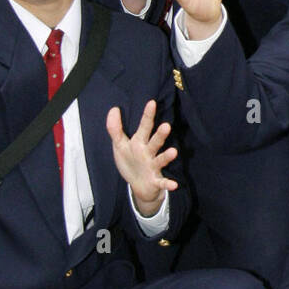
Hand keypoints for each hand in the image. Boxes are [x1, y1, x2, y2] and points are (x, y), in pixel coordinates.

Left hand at [106, 98, 177, 215]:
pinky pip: (162, 182)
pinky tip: (175, 185)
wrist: (139, 186)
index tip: (151, 102)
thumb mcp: (119, 145)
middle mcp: (148, 153)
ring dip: (167, 156)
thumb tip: (114, 108)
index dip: (147, 115)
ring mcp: (153, 166)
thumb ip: (115, 128)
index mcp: (139, 143)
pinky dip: (168, 183)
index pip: (144, 127)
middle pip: (155, 142)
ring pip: (160, 160)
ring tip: (174, 152)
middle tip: (166, 126)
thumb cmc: (131, 162)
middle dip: (160, 135)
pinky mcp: (155, 181)